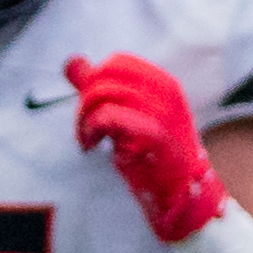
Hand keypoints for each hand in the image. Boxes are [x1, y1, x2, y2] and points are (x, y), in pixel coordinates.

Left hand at [66, 54, 224, 241]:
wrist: (180, 192)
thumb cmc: (150, 154)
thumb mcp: (123, 114)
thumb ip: (96, 87)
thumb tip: (72, 61)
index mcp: (161, 83)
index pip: (116, 63)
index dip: (94, 83)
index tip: (93, 111)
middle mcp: (165, 93)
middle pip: (105, 78)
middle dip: (84, 104)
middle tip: (86, 130)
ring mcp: (163, 113)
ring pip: (103, 96)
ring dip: (85, 121)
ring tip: (89, 141)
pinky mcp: (155, 136)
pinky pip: (111, 117)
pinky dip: (92, 131)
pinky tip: (93, 147)